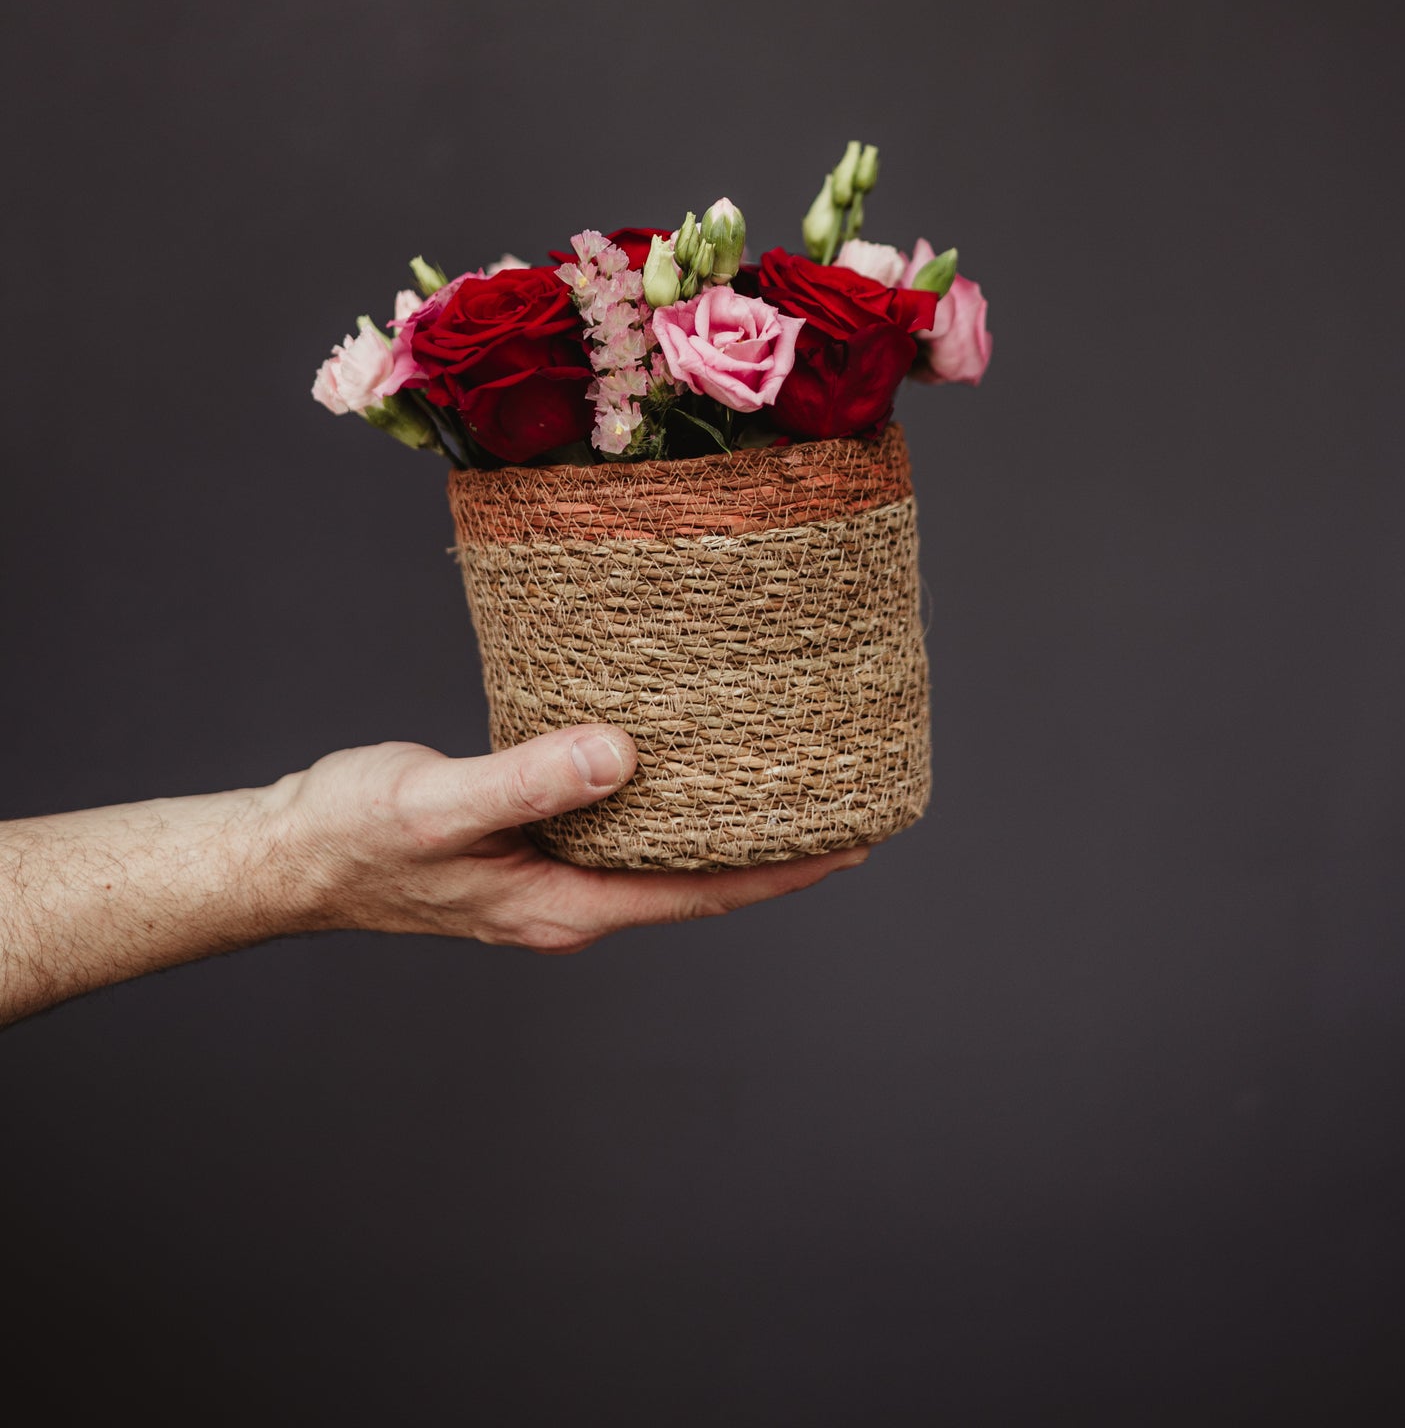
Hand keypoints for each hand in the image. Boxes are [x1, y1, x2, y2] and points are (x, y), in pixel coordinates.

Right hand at [272, 728, 868, 953]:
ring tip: (790, 779)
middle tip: (848, 803)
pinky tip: (682, 759)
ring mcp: (550, 874)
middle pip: (695, 881)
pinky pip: (620, 825)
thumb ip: (528, 782)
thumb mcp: (439, 803)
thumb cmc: (353, 835)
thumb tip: (620, 756)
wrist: (289, 851)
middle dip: (774, 851)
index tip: (855, 845)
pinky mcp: (530, 842)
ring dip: (724, 823)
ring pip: (661, 853)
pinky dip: (666, 798)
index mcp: (562, 906)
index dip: (782, 874)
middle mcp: (568, 899)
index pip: (698, 896)